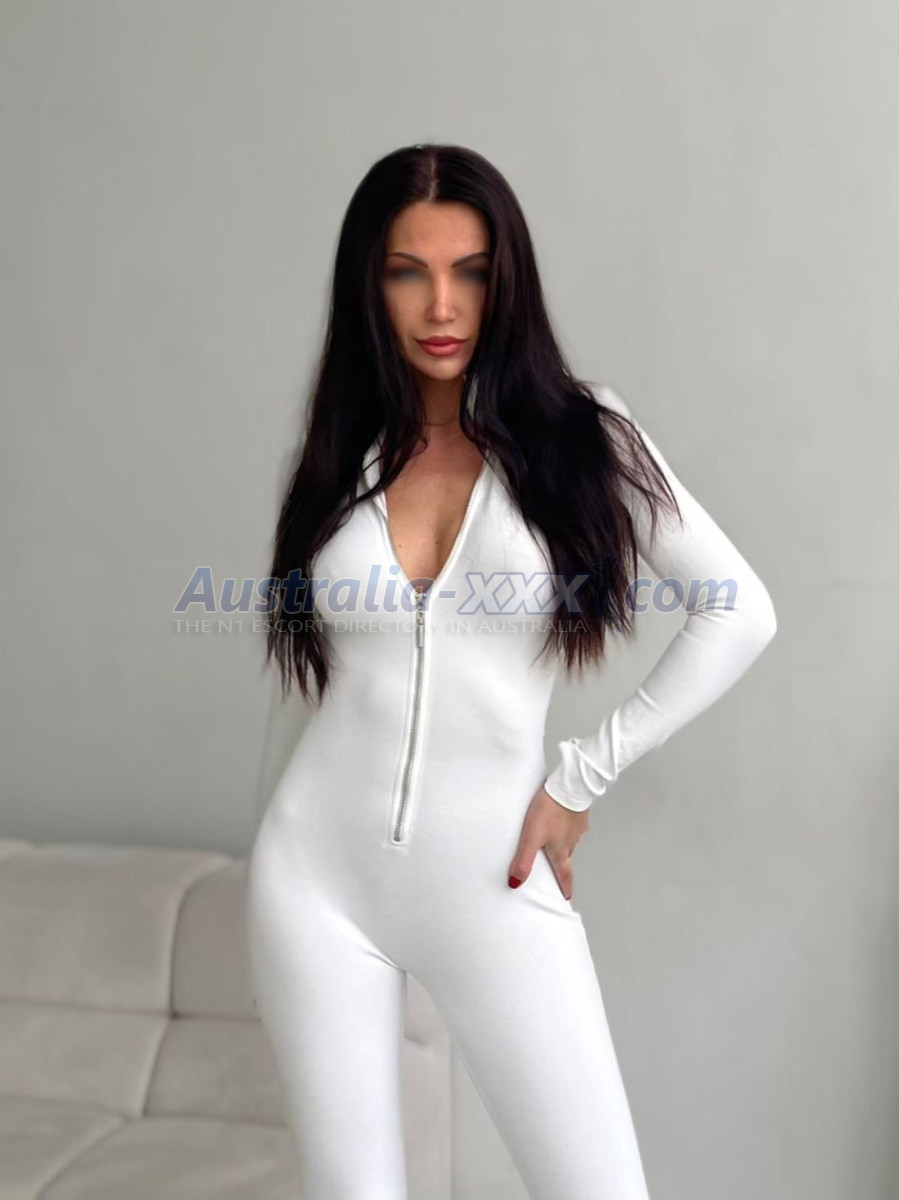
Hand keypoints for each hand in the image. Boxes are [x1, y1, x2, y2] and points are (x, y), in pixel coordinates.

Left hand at [507, 784, 589, 900]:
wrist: (569, 786)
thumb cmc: (550, 811)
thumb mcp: (531, 837)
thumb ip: (523, 860)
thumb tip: (515, 883)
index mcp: (560, 851)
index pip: (564, 875)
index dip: (565, 887)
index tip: (566, 897)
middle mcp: (571, 842)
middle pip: (566, 858)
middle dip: (561, 865)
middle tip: (557, 869)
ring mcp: (577, 828)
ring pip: (569, 841)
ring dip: (562, 844)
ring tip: (553, 841)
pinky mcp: (579, 813)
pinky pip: (572, 825)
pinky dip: (566, 827)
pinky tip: (559, 819)